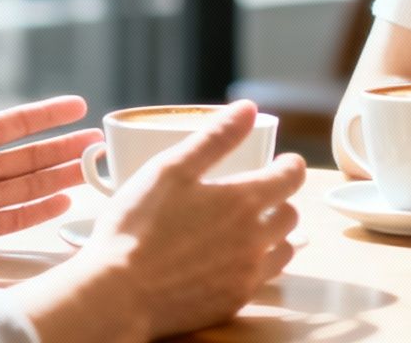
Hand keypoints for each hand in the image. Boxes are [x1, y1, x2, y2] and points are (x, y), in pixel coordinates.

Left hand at [0, 40, 99, 255]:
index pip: (17, 124)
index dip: (48, 115)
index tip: (79, 106)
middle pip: (31, 156)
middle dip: (64, 148)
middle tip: (97, 142)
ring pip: (28, 186)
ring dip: (60, 177)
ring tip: (90, 168)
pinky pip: (12, 219)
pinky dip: (39, 211)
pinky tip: (64, 201)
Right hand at [62, 101, 306, 340]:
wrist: (119, 294)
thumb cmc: (139, 226)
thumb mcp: (171, 168)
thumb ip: (215, 137)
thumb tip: (247, 108)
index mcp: (244, 201)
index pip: (291, 177)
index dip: (289, 165)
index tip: (281, 162)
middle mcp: (255, 240)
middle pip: (290, 215)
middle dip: (279, 200)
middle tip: (257, 195)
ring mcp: (246, 275)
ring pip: (282, 251)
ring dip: (273, 236)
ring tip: (245, 229)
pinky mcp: (232, 302)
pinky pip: (259, 280)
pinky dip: (253, 266)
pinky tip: (226, 261)